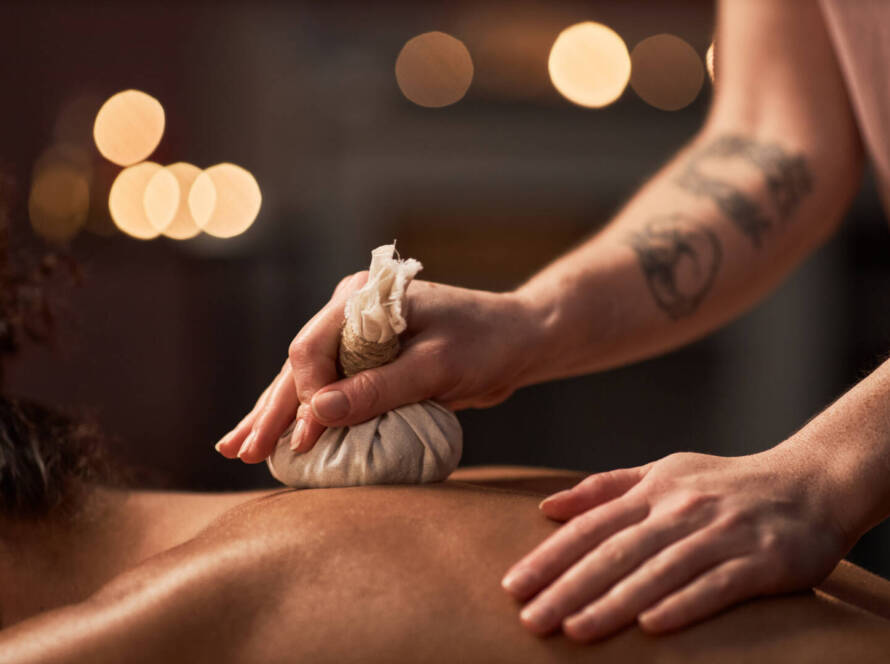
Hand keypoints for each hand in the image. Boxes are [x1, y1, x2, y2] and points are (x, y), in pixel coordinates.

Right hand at [215, 273, 540, 462]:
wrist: (518, 339)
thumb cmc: (486, 344)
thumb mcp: (437, 366)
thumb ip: (378, 387)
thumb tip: (317, 413)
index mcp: (364, 301)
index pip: (312, 349)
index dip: (304, 398)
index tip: (307, 440)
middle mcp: (352, 315)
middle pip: (298, 366)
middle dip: (271, 411)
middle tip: (242, 453)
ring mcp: (358, 340)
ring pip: (304, 380)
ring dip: (274, 415)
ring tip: (237, 448)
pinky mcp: (370, 365)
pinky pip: (328, 391)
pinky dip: (304, 415)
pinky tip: (281, 436)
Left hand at [501, 449, 850, 641]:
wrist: (809, 484)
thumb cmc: (724, 484)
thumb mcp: (663, 473)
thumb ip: (605, 489)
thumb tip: (548, 506)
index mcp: (653, 491)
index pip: (590, 526)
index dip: (550, 556)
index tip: (514, 586)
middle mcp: (681, 509)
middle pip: (615, 551)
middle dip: (569, 587)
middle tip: (531, 619)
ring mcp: (721, 534)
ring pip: (658, 570)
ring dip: (614, 601)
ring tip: (575, 630)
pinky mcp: (760, 560)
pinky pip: (716, 585)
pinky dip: (683, 603)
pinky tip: (652, 626)